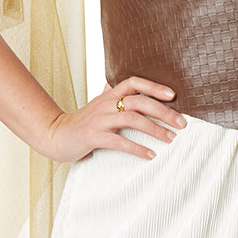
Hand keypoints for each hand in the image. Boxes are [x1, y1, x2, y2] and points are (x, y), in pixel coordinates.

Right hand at [40, 75, 185, 162]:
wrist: (55, 134)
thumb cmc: (83, 122)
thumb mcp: (100, 105)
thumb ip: (116, 97)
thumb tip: (134, 88)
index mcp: (109, 95)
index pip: (133, 82)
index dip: (154, 86)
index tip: (173, 95)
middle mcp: (106, 104)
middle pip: (139, 101)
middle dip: (163, 112)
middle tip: (182, 123)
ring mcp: (99, 120)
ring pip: (132, 120)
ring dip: (155, 129)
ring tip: (170, 138)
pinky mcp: (93, 136)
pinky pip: (119, 142)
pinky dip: (137, 148)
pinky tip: (150, 155)